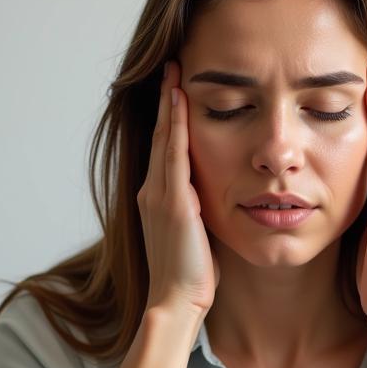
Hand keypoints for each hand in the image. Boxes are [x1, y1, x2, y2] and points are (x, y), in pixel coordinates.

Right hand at [138, 60, 219, 317]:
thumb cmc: (192, 277)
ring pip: (162, 138)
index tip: (176, 89)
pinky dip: (174, 125)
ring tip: (173, 70)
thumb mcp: (196, 236)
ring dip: (168, 102)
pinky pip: (172, 153)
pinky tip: (179, 99)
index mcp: (158, 199)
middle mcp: (152, 191)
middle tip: (169, 65)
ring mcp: (158, 195)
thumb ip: (200, 212)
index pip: (164, 149)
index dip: (168, 118)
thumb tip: (214, 200)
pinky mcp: (171, 202)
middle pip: (158, 135)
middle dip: (164, 100)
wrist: (175, 302)